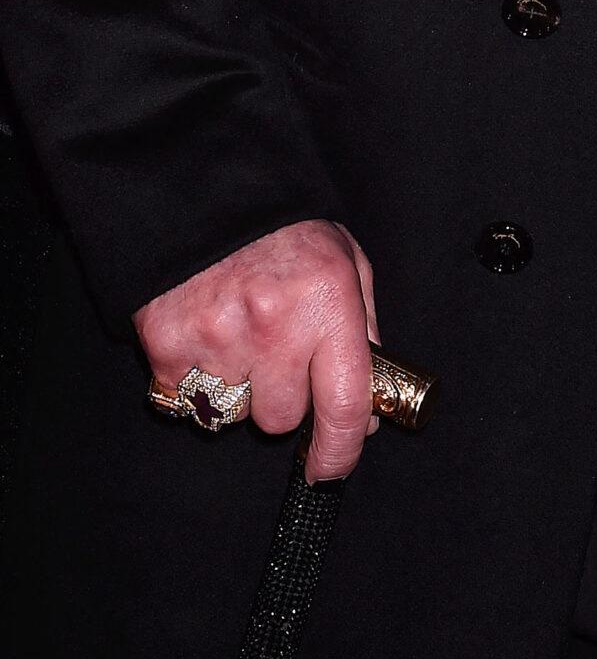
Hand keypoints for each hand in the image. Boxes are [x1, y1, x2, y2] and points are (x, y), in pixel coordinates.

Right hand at [135, 220, 381, 483]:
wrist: (206, 190)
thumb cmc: (285, 229)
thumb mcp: (345, 262)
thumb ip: (361, 330)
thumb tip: (366, 407)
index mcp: (326, 303)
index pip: (342, 404)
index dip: (340, 451)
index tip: (332, 468)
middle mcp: (274, 326)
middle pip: (281, 419)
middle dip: (284, 398)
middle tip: (278, 355)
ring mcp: (217, 337)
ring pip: (233, 415)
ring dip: (239, 389)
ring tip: (240, 335)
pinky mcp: (168, 345)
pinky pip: (187, 399)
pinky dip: (196, 379)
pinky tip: (206, 334)